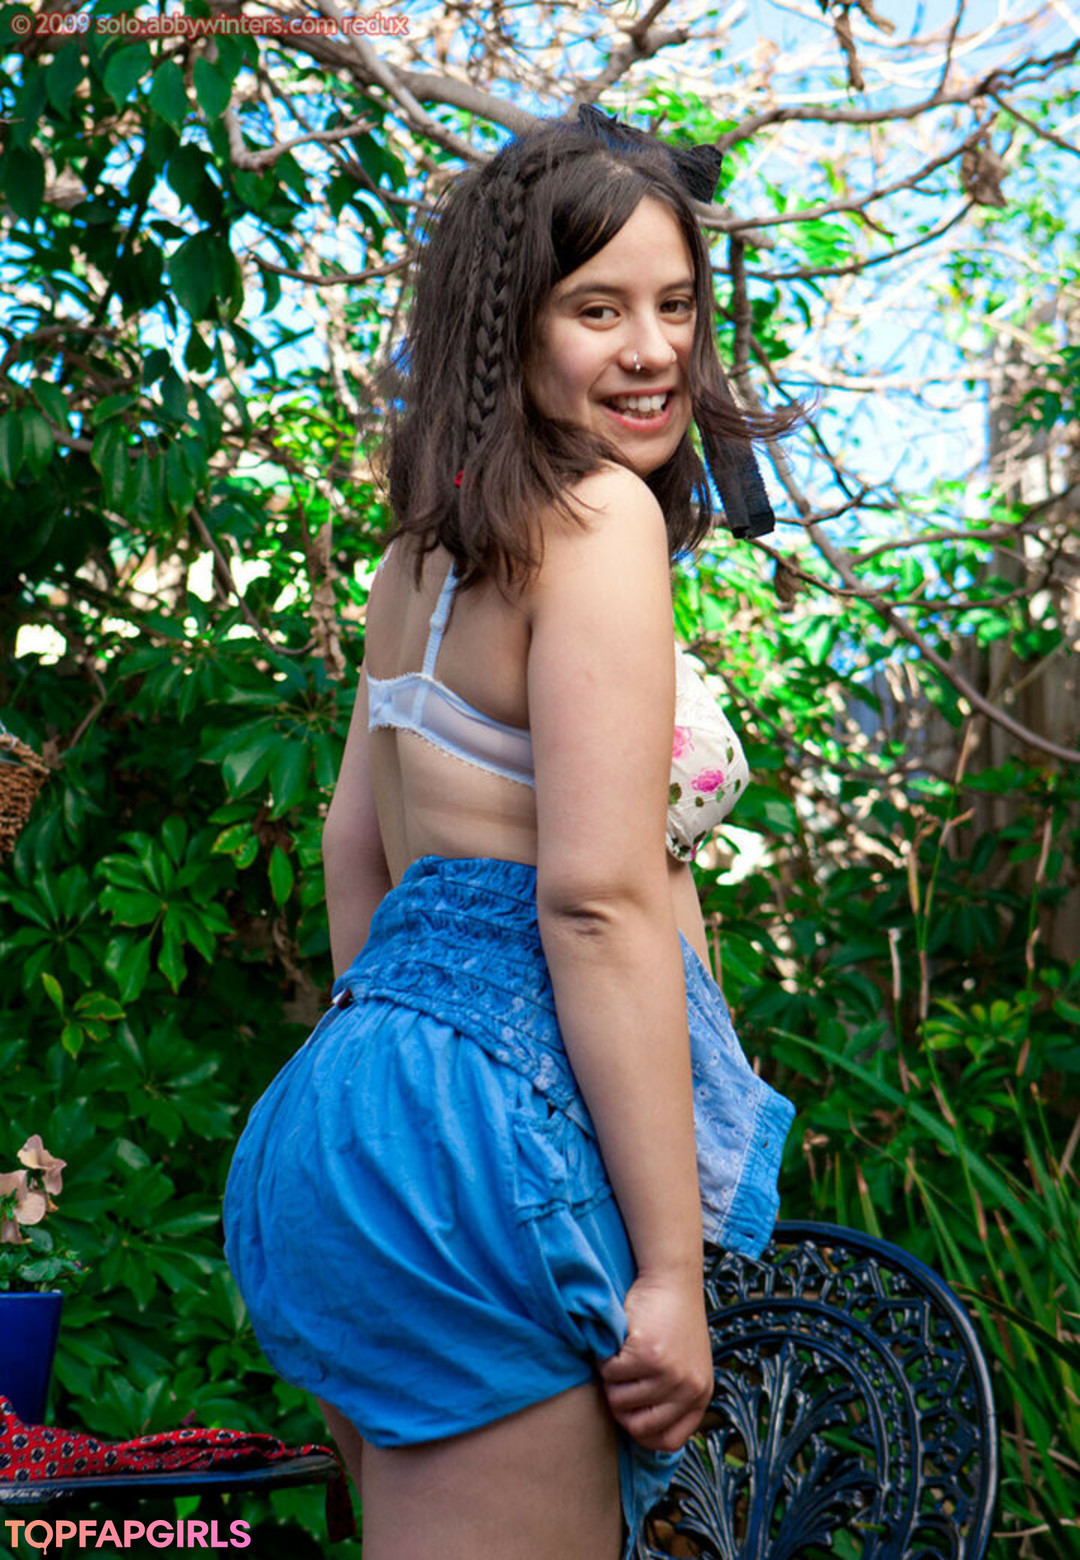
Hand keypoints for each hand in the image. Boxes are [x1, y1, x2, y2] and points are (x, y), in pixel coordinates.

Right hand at [598, 1272, 712, 1451]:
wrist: (672, 1278)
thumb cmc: (673, 1319)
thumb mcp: (686, 1364)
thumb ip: (673, 1394)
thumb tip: (640, 1432)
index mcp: (700, 1395)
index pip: (668, 1442)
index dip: (642, 1432)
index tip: (630, 1412)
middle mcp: (689, 1389)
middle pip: (637, 1426)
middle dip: (619, 1405)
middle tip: (618, 1378)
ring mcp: (670, 1373)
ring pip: (619, 1399)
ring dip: (610, 1379)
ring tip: (619, 1355)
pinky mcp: (648, 1354)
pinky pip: (611, 1372)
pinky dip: (604, 1358)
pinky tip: (615, 1341)